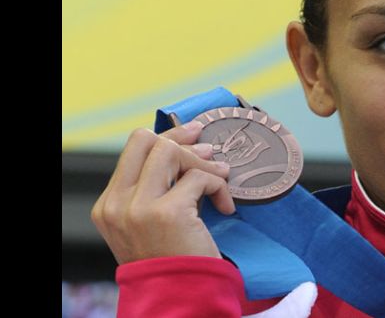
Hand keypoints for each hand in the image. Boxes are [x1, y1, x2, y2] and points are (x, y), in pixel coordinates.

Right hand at [91, 121, 235, 263]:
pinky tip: (226, 207)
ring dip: (204, 163)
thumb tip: (187, 147)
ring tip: (221, 179)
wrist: (178, 298)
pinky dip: (219, 187)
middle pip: (148, 141)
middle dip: (184, 142)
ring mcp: (139, 208)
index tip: (192, 134)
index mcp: (108, 205)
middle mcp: (117, 204)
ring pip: (171, 152)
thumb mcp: (148, 224)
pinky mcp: (168, 212)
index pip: (133, 149)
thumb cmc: (171, 261)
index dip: (167, 137)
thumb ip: (154, 189)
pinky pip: (200, 178)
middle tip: (209, 152)